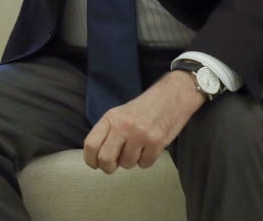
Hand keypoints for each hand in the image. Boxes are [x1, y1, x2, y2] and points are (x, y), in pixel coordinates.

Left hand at [83, 71, 204, 172]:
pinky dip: (145, 161)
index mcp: (111, 118)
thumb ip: (108, 132)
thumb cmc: (145, 107)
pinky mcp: (157, 143)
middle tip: (112, 166)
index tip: (94, 164)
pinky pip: (144, 164)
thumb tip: (98, 156)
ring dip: (130, 162)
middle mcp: (123, 126)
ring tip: (136, 149)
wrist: (172, 96)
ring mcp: (140, 135)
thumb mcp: (119, 113)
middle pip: (106, 159)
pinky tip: (147, 150)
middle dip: (108, 167)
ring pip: (127, 164)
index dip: (89, 159)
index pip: (91, 144)